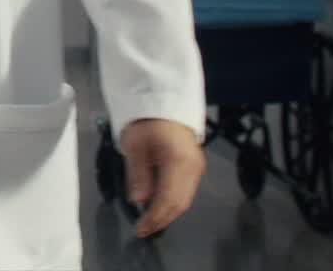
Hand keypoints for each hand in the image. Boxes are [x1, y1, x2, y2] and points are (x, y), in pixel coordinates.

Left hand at [120, 118, 204, 237]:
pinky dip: (173, 203)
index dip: (155, 218)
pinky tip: (159, 206)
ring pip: (185, 200)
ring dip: (167, 213)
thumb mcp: (135, 146)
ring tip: (149, 222)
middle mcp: (193, 167)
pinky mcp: (195, 166)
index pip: (169, 199)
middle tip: (144, 230)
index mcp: (179, 161)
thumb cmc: (147, 121)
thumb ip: (138, 175)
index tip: (140, 228)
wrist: (163, 101)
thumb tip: (139, 200)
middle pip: (180, 204)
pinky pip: (186, 191)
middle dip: (162, 220)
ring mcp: (197, 167)